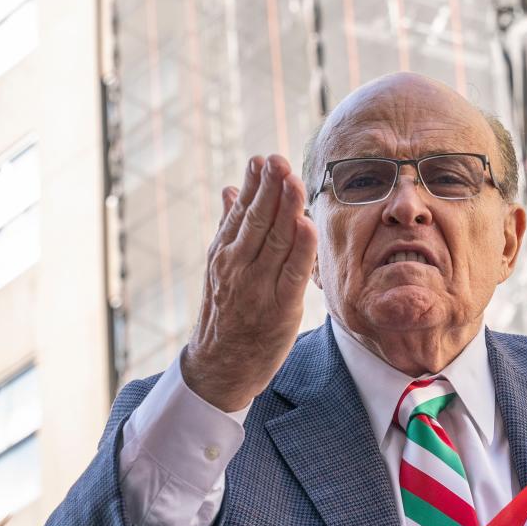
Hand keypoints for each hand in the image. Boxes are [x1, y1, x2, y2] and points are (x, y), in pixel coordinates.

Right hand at [183, 155, 316, 411]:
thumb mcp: (221, 268)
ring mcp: (257, 288)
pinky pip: (291, 273)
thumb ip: (229, 228)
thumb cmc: (226, 314)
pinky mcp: (279, 308)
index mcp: (224, 254)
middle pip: (256, 221)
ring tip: (293, 180)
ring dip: (285, 209)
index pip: (242, 212)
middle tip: (278, 160)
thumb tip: (230, 188)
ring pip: (273, 241)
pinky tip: (306, 225)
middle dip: (269, 188)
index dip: (255, 184)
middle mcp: (237, 267)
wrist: (220, 367)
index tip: (263, 158)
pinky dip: (299, 249)